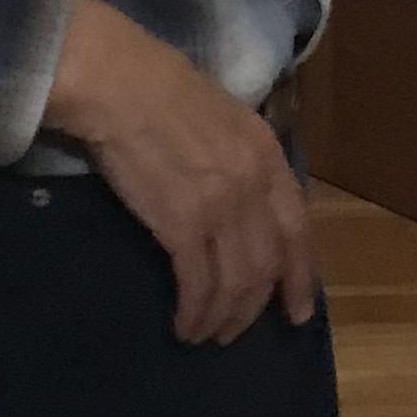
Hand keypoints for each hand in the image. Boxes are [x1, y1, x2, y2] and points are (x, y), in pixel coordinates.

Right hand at [42, 0, 318, 344]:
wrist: (116, 82)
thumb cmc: (156, 85)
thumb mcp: (221, 115)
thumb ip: (238, 155)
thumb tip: (236, 190)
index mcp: (266, 153)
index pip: (298, 226)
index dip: (300, 273)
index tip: (297, 308)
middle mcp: (253, 185)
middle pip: (269, 263)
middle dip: (257, 306)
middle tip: (240, 333)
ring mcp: (222, 207)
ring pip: (238, 282)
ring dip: (224, 317)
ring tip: (207, 335)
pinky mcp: (184, 226)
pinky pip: (199, 285)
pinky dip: (195, 312)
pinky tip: (184, 326)